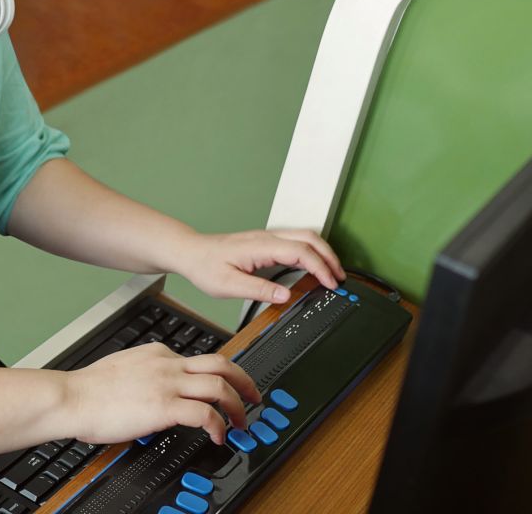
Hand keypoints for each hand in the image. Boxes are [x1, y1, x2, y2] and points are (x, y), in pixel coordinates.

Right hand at [64, 343, 259, 445]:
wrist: (71, 397)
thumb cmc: (88, 390)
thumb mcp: (123, 370)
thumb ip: (144, 375)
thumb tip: (153, 392)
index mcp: (157, 354)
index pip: (199, 359)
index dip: (218, 376)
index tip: (224, 389)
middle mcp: (167, 364)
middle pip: (221, 363)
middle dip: (243, 381)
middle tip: (253, 396)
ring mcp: (167, 383)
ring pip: (220, 385)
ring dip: (237, 405)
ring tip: (241, 422)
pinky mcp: (164, 405)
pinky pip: (205, 413)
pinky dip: (218, 425)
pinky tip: (219, 436)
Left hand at [172, 229, 345, 303]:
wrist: (191, 253)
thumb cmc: (206, 267)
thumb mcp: (228, 285)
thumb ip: (258, 290)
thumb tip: (286, 295)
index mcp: (261, 246)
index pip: (301, 251)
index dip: (321, 267)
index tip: (331, 284)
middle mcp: (267, 237)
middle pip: (310, 238)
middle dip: (330, 257)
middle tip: (340, 279)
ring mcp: (267, 237)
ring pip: (305, 236)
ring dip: (323, 253)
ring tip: (332, 274)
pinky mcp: (266, 242)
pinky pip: (296, 241)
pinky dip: (312, 252)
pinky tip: (314, 266)